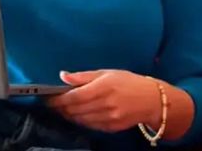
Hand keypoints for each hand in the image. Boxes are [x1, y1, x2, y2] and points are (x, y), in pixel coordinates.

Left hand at [46, 70, 161, 132]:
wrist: (152, 101)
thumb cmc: (129, 82)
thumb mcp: (107, 73)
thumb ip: (83, 76)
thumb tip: (63, 76)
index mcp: (103, 87)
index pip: (74, 96)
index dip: (58, 99)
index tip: (48, 97)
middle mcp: (106, 104)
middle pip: (75, 109)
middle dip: (61, 107)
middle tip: (52, 103)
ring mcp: (109, 118)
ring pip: (80, 119)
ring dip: (69, 115)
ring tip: (62, 109)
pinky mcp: (112, 127)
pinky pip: (90, 125)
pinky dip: (80, 120)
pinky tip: (77, 114)